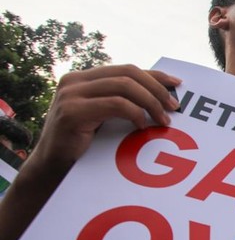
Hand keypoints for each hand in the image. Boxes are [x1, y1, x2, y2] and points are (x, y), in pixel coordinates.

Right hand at [27, 64, 180, 179]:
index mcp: (84, 79)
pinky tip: (142, 127)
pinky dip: (134, 113)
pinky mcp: (72, 111)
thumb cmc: (84, 146)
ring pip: (124, 86)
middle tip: (174, 107)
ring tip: (163, 120)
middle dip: (156, 89)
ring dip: (150, 102)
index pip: (127, 70)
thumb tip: (161, 97)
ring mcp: (71, 94)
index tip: (177, 84)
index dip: (154, 75)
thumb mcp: (105, 118)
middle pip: (128, 73)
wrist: (52, 169)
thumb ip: (122, 102)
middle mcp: (75, 81)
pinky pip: (115, 104)